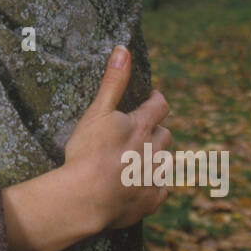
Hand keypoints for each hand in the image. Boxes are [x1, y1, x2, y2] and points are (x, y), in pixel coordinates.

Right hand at [0, 46, 170, 250]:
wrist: (85, 197)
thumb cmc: (88, 152)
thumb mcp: (97, 111)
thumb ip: (113, 81)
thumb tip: (123, 49)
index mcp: (142, 126)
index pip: (160, 105)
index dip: (156, 101)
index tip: (151, 99)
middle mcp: (155, 150)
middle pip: (165, 135)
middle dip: (155, 133)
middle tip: (139, 135)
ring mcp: (155, 177)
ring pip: (165, 163)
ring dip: (155, 160)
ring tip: (137, 163)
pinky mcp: (151, 201)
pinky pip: (160, 191)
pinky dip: (151, 188)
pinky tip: (136, 188)